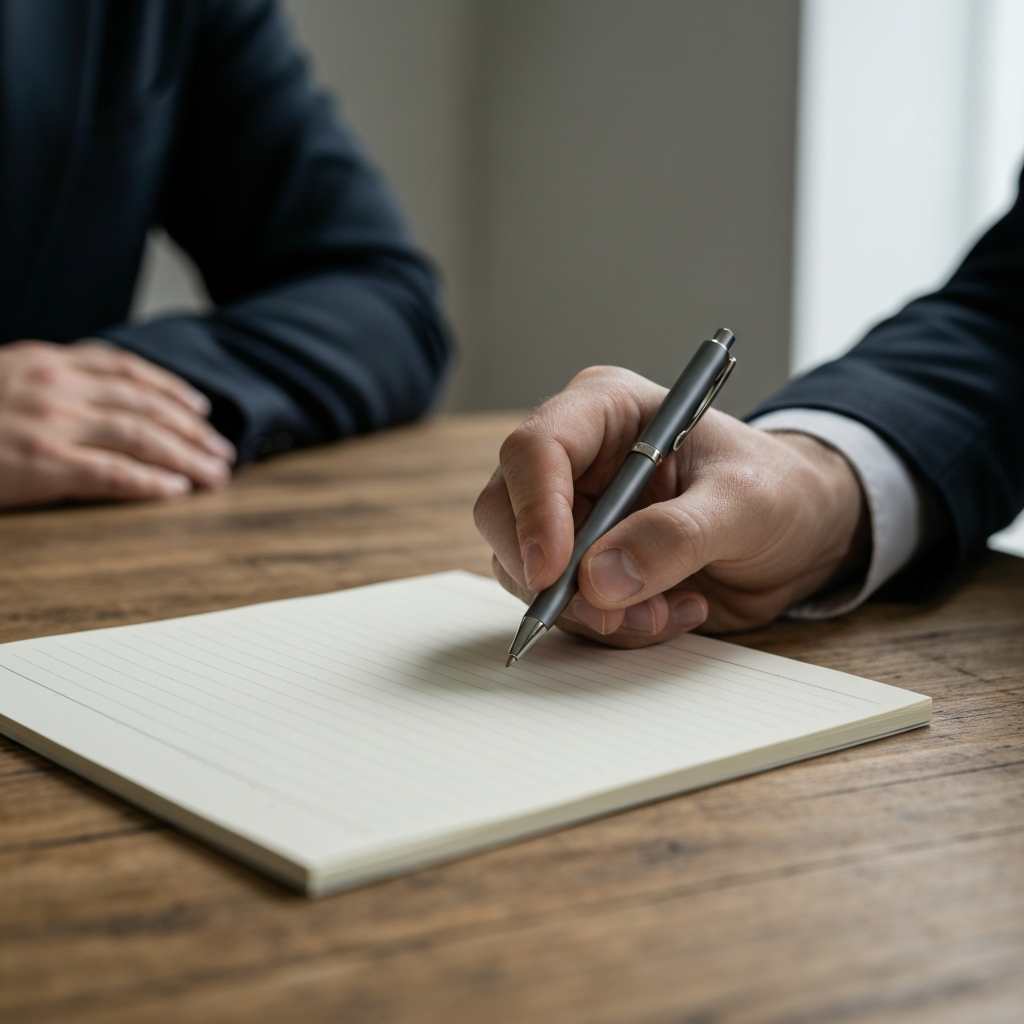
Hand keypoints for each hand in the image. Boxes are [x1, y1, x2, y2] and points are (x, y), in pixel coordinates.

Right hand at [0, 340, 234, 509]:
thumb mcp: (4, 380)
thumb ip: (48, 383)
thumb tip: (96, 400)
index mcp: (46, 362)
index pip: (126, 370)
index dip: (171, 389)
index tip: (200, 408)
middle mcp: (56, 386)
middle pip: (144, 405)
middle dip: (191, 430)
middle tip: (222, 450)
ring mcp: (50, 424)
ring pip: (139, 437)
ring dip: (185, 456)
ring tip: (214, 474)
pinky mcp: (42, 464)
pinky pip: (111, 473)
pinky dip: (149, 482)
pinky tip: (176, 492)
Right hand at [474, 365, 869, 645]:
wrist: (800, 535)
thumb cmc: (780, 491)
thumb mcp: (746, 503)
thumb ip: (676, 535)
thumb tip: (598, 580)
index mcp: (605, 411)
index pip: (536, 448)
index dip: (534, 510)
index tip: (555, 572)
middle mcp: (575, 461)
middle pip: (505, 512)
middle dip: (553, 575)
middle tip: (610, 613)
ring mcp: (572, 515)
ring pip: (526, 571)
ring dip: (591, 611)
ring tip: (668, 610)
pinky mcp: (582, 566)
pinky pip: (563, 608)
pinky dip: (612, 626)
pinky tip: (673, 611)